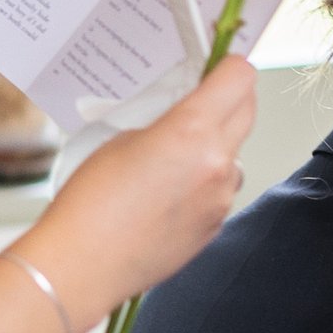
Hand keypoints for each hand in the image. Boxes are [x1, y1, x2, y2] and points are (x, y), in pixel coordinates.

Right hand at [35, 56, 256, 311]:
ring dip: (216, 146)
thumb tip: (185, 115)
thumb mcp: (122, 138)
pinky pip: (220, 189)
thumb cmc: (89, 202)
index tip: (214, 68)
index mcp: (192, 131)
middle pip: (248, 111)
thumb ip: (165, 121)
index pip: (239, 78)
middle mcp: (217, 163)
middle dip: (229, 99)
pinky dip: (204, 183)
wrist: (84, 264)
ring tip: (172, 160)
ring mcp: (220, 198)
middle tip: (201, 98)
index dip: (228, 67)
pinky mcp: (215, 225)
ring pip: (234, 154)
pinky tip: (166, 195)